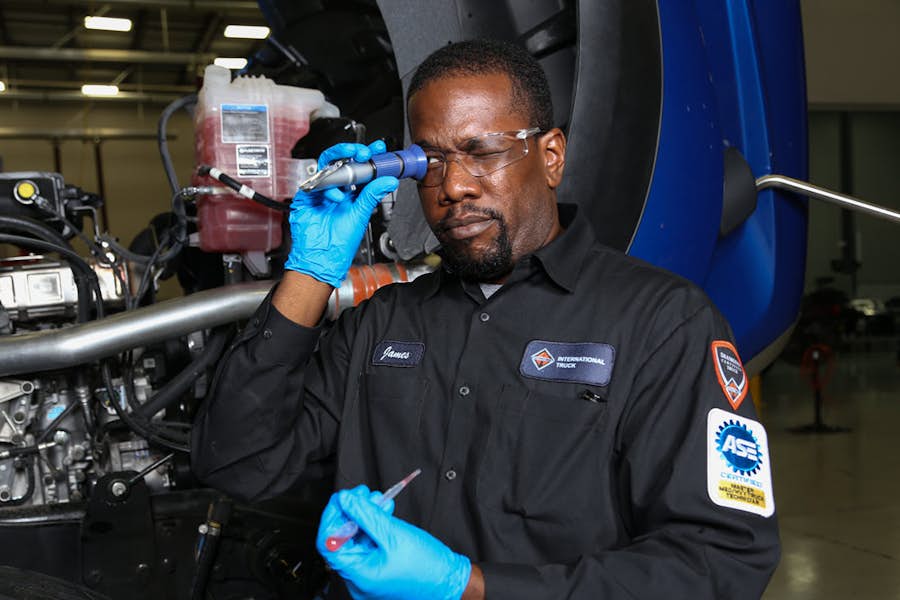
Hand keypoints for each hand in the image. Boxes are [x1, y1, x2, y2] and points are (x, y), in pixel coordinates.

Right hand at [285, 141, 398, 286]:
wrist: (322, 258)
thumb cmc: (340, 242)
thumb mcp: (361, 214)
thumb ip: (372, 194)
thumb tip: (389, 180)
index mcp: (351, 193)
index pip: (359, 168)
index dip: (368, 156)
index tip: (379, 149)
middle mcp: (336, 189)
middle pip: (341, 161)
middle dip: (352, 151)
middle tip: (363, 152)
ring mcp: (321, 191)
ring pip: (326, 166)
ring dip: (340, 164)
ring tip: (351, 170)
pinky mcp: (307, 196)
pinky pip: (315, 182)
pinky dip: (328, 187)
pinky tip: (337, 198)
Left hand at [317, 486, 471, 599]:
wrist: (450, 580)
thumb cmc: (427, 565)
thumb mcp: (394, 533)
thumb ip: (366, 514)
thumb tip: (345, 500)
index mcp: (359, 575)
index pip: (328, 543)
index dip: (332, 516)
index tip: (342, 498)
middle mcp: (360, 578)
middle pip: (342, 539)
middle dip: (353, 512)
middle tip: (363, 494)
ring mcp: (369, 574)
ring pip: (357, 539)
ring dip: (365, 515)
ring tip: (379, 500)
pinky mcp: (379, 567)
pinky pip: (369, 544)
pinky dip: (374, 525)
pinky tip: (384, 512)